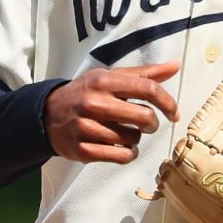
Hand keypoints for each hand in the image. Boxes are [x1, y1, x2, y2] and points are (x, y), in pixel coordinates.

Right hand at [44, 60, 179, 163]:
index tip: (173, 112)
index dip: (168, 102)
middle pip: (144, 117)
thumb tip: (175, 65)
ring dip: (136, 138)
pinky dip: (128, 154)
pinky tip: (122, 147)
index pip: (148, 89)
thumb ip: (144, 73)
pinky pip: (121, 156)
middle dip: (152, 123)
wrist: (48, 115)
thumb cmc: (85, 94)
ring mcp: (87, 128)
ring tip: (124, 132)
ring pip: (133, 139)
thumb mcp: (109, 77)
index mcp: (104, 82)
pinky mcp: (83, 149)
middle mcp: (94, 103)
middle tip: (147, 124)